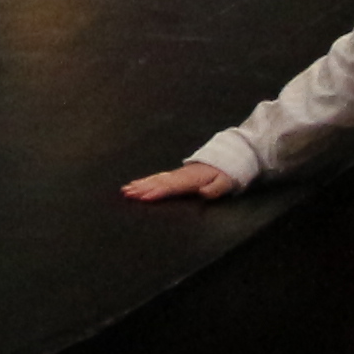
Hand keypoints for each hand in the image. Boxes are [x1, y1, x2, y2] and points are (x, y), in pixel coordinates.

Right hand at [122, 160, 241, 202]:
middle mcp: (180, 176)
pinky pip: (157, 178)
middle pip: (158, 182)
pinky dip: (145, 181)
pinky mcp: (175, 175)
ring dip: (140, 184)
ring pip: (155, 179)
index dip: (158, 192)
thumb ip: (215, 189)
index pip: (171, 187)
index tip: (144, 197)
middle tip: (127, 194)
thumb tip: (204, 194)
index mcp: (190, 179)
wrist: (227, 157)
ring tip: (126, 190)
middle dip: (142, 188)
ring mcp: (176, 174)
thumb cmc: (226, 173)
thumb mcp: (226, 182)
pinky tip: (136, 184)